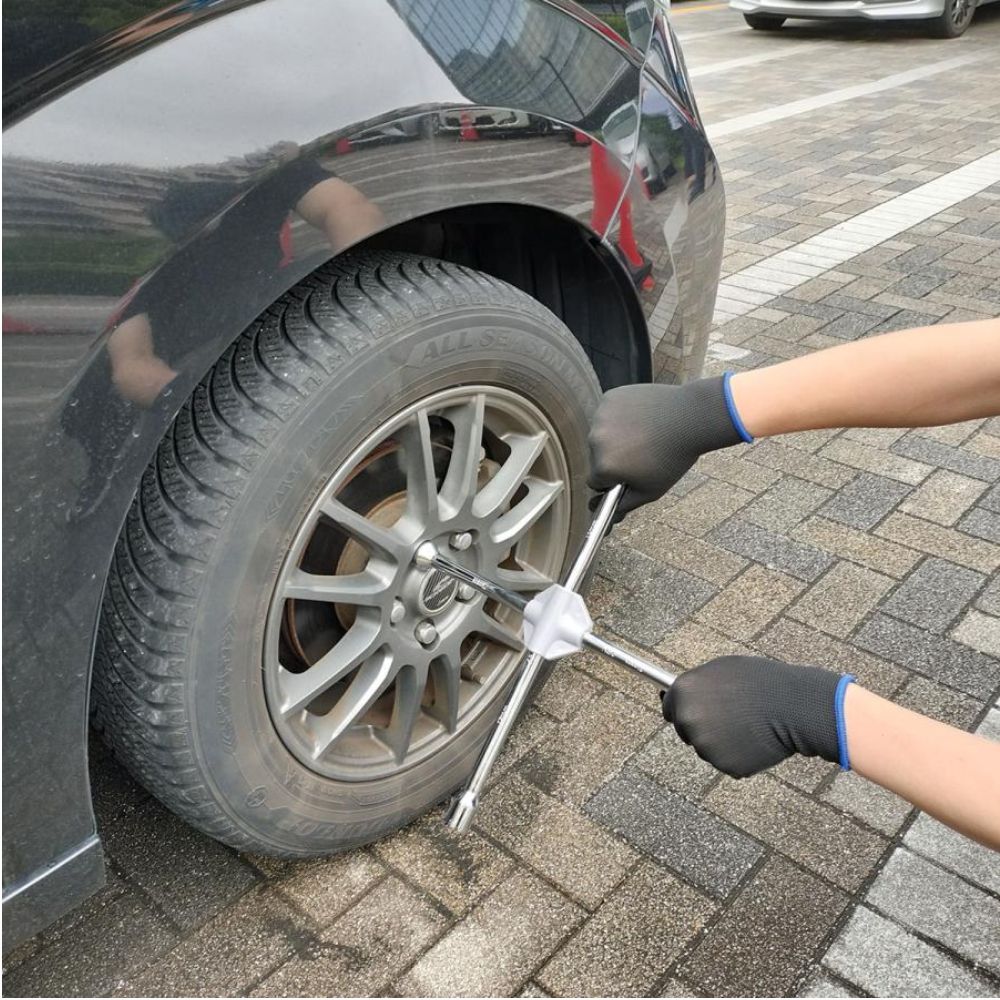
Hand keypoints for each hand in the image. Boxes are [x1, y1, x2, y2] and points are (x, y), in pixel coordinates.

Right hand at [587, 376, 745, 517]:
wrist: (692, 417)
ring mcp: (601, 417)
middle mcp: (596, 441)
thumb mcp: (651, 490)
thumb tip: (608, 519)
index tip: (632, 472)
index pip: (596, 481)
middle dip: (614, 458)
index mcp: (603, 466)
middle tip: (641, 453)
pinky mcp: (610, 398)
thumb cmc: (673, 457)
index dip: (615, 480)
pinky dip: (619, 416)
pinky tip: (641, 418)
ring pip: (601, 434)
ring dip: (615, 436)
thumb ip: (625, 505)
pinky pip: (608, 413)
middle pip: (596, 457)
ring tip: (643, 435)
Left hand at [661, 655, 848, 777]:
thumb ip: (699, 685)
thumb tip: (687, 694)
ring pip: (707, 748)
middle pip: (685, 730)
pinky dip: (738, 756)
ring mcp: (704, 744)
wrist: (791, 706)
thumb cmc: (761, 682)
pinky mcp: (723, 764)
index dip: (681, 710)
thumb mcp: (722, 670)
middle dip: (702, 727)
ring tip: (747, 726)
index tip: (692, 713)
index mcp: (683, 691)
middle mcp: (687, 718)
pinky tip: (755, 740)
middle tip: (730, 719)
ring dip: (721, 742)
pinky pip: (726, 762)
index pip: (669, 707)